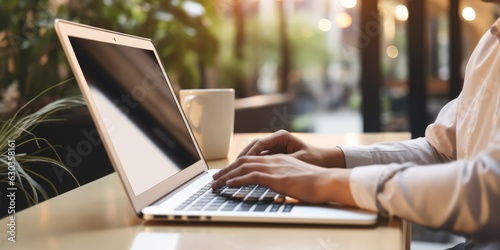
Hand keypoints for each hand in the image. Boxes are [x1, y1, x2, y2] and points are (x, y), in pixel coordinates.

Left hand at [211, 154, 354, 204]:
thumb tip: (275, 185)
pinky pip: (252, 176)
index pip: (252, 160)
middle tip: (215, 178)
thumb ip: (282, 178)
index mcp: (278, 159)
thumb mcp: (295, 177)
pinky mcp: (276, 177)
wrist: (327, 181)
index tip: (226, 174)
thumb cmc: (315, 183)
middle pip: (244, 161)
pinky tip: (229, 184)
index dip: (236, 167)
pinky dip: (237, 180)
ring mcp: (274, 167)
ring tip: (216, 183)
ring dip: (227, 175)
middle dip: (227, 170)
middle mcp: (274, 160)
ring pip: (244, 168)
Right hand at [238, 130, 345, 167]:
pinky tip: (242, 173)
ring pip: (254, 152)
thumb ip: (283, 162)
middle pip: (253, 147)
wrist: (325, 161)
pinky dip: (250, 164)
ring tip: (232, 171)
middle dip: (240, 158)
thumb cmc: (315, 160)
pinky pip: (259, 158)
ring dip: (243, 161)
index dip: (248, 155)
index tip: (239, 164)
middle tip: (230, 168)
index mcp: (282, 137)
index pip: (259, 144)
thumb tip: (267, 166)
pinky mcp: (274, 153)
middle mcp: (276, 139)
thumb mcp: (299, 161)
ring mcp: (274, 146)